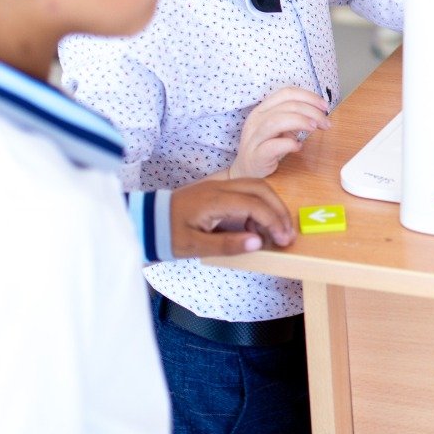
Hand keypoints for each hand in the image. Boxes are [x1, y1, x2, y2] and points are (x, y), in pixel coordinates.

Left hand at [168, 177, 295, 256]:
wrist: (144, 220)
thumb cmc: (166, 234)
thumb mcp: (194, 246)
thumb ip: (227, 244)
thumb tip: (258, 243)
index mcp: (215, 200)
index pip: (255, 205)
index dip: (273, 221)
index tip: (284, 239)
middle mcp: (220, 187)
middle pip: (262, 189)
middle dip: (279, 210)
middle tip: (288, 233)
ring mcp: (219, 186)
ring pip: (256, 187)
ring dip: (272, 205)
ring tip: (277, 230)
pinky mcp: (217, 191)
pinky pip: (247, 192)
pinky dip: (260, 205)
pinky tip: (256, 226)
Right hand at [229, 86, 330, 179]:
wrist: (246, 171)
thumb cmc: (266, 146)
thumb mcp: (280, 127)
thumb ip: (294, 117)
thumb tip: (319, 111)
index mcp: (262, 109)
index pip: (286, 93)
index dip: (308, 96)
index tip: (325, 106)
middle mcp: (256, 120)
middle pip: (286, 106)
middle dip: (311, 111)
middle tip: (326, 123)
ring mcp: (253, 138)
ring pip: (276, 121)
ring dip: (300, 121)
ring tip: (314, 128)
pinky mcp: (255, 157)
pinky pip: (271, 147)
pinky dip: (288, 144)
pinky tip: (298, 146)